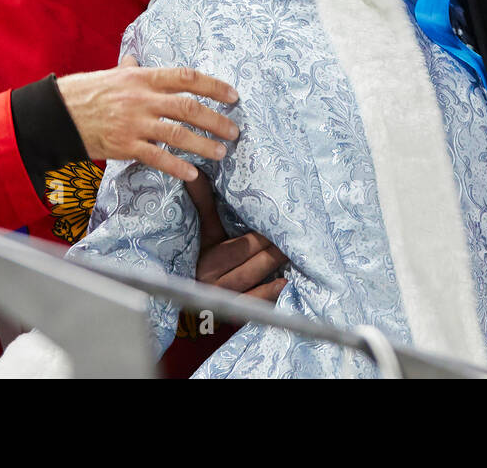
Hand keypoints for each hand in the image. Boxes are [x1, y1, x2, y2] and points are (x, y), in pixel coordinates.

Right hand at [56, 57, 239, 181]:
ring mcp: (135, 123)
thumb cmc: (87, 92)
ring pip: (178, 134)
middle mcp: (143, 98)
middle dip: (216, 120)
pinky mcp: (125, 146)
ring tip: (221, 153)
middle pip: (189, 107)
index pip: (187, 78)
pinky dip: (177, 167)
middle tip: (234, 131)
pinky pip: (157, 157)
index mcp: (143, 77)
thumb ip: (131, 69)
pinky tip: (192, 174)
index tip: (233, 95)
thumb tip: (135, 59)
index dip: (213, 86)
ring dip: (203, 145)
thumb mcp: (112, 75)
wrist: (58, 113)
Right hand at [187, 170, 287, 301]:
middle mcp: (212, 281)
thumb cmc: (204, 257)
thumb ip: (203, 204)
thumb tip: (194, 172)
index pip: (237, 248)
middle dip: (273, 249)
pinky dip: (269, 293)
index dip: (259, 238)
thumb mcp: (205, 233)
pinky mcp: (234, 314)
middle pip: (249, 264)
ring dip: (275, 267)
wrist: (191, 297)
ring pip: (254, 281)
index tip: (279, 222)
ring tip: (294, 251)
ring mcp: (224, 299)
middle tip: (295, 234)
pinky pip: (254, 303)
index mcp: (205, 259)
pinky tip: (285, 282)